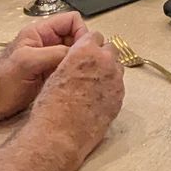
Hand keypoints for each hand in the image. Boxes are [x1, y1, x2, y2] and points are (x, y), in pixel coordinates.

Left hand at [0, 12, 91, 117]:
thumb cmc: (1, 81)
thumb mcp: (27, 62)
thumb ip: (54, 53)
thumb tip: (81, 52)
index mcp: (41, 32)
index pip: (72, 20)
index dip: (81, 32)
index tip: (83, 52)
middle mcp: (48, 43)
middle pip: (77, 37)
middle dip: (83, 49)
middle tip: (85, 67)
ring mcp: (50, 59)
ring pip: (75, 54)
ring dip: (80, 63)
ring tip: (82, 77)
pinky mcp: (51, 75)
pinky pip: (70, 69)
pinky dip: (76, 74)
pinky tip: (76, 84)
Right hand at [23, 31, 123, 166]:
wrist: (59, 134)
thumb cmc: (50, 106)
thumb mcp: (55, 74)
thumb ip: (72, 61)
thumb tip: (78, 61)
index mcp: (85, 51)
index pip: (94, 36)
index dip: (88, 44)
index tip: (85, 51)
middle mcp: (104, 61)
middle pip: (110, 49)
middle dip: (101, 55)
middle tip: (90, 68)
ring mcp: (115, 80)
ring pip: (117, 67)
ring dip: (108, 71)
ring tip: (93, 85)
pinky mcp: (119, 97)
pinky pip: (118, 85)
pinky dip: (111, 88)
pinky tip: (98, 99)